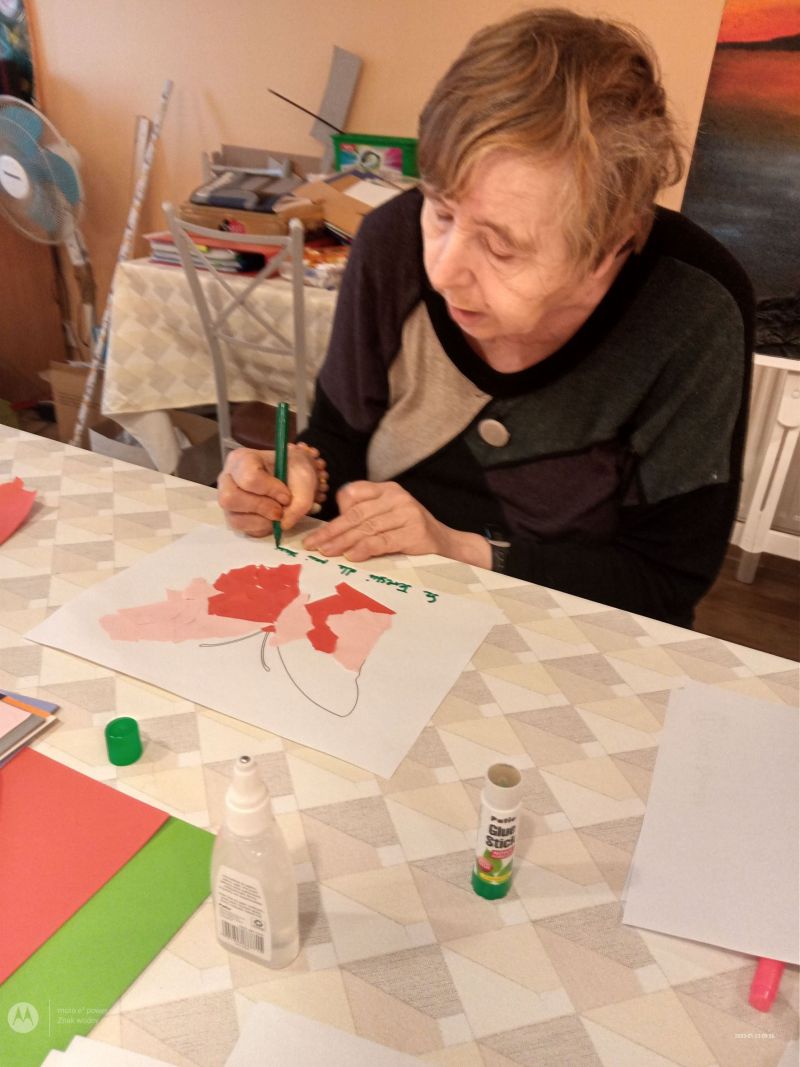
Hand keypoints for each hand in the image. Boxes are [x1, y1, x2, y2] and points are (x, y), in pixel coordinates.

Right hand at [217, 445, 324, 537]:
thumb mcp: (305, 478)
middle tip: (280, 510)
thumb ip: (300, 501)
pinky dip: (261, 528)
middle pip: (230, 498)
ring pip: (234, 518)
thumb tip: (283, 524)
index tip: (286, 496)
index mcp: (242, 459)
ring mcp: (227, 499)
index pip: (249, 477)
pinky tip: (271, 519)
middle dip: (261, 507)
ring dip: (262, 522)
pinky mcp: (232, 516)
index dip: (270, 490)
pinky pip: (241, 530)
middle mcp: (227, 478)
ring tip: (277, 514)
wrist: (293, 480)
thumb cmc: (294, 472)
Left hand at [303, 480, 491, 567]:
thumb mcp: (388, 517)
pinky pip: (382, 541)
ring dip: (343, 542)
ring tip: (326, 553)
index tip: (317, 533)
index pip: (352, 494)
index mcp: (387, 489)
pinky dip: (364, 549)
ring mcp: (407, 512)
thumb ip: (365, 516)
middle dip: (331, 531)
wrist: (448, 545)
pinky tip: (351, 556)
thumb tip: (330, 531)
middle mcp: (397, 496)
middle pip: (356, 514)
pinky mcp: (414, 532)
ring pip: (366, 528)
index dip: (334, 514)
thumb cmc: (411, 533)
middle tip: (313, 545)